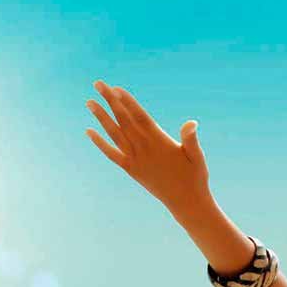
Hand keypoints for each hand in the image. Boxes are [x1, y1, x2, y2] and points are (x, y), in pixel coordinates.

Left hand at [85, 81, 208, 209]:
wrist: (185, 202)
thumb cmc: (194, 177)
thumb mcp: (197, 156)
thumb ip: (190, 139)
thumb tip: (191, 123)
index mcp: (159, 141)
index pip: (139, 117)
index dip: (126, 102)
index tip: (115, 88)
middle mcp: (144, 149)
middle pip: (123, 120)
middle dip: (110, 101)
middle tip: (98, 83)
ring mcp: (135, 160)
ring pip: (114, 134)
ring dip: (101, 117)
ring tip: (89, 102)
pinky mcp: (131, 170)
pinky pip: (111, 154)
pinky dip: (100, 143)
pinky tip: (89, 131)